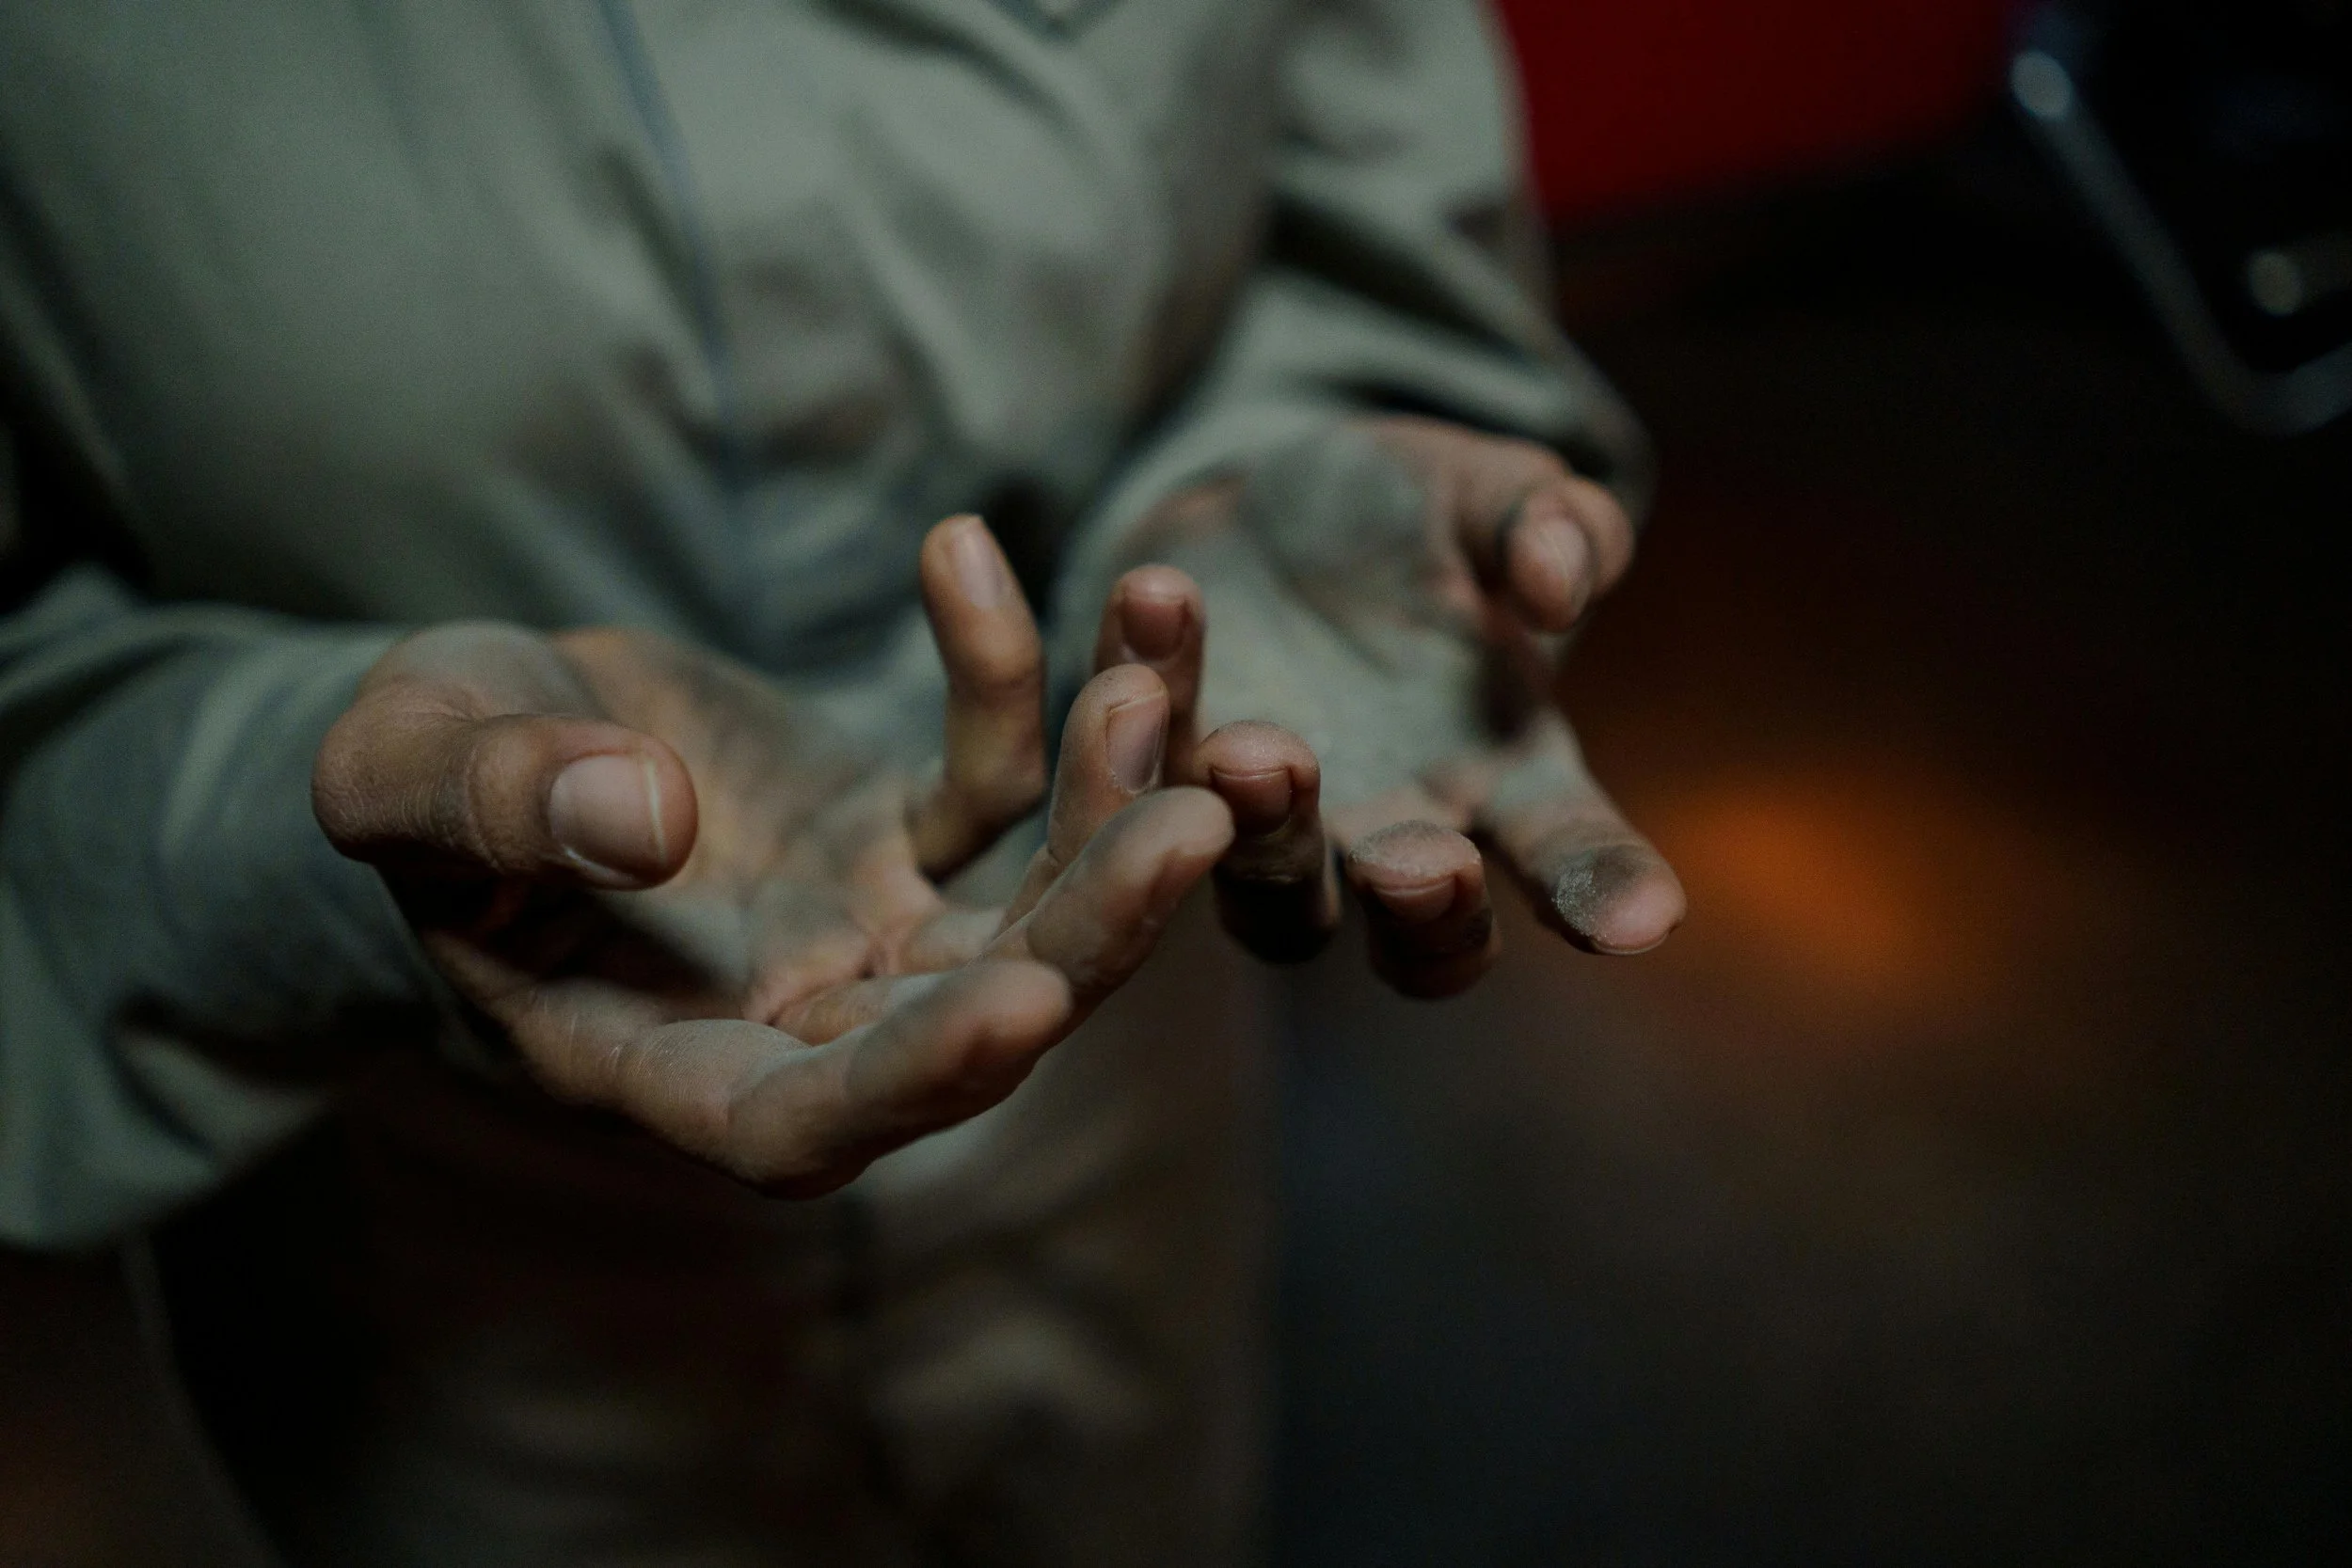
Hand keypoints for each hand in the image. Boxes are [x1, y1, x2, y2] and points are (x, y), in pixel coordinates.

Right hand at [312, 517, 1232, 1195]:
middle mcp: (794, 1023)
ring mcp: (863, 933)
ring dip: (1105, 800)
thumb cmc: (412, 778)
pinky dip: (1008, 680)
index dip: (917, 1080)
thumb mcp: (401, 774)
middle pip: (977, 1017)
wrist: (476, 724)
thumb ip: (489, 804)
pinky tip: (961, 550)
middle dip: (1093, 931)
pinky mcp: (902, 838)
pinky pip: (992, 783)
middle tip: (1195, 819)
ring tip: (1150, 673)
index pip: (804, 1123)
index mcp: (660, 1063)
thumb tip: (641, 820)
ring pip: (1029, 902)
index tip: (1027, 1001)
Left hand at [1105, 416, 1684, 996]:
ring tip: (1254, 748)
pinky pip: (1138, 777)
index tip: (1645, 915)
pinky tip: (1156, 597)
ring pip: (1271, 905)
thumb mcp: (1483, 492)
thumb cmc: (1405, 517)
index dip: (1608, 891)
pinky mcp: (1147, 792)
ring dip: (1269, 836)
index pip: (1571, 858)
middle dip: (1424, 906)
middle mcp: (1392, 838)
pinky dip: (1147, 692)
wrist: (1249, 503)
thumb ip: (1550, 522)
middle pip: (1421, 940)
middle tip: (1417, 860)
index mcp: (1505, 780)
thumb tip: (1561, 583)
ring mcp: (1264, 835)